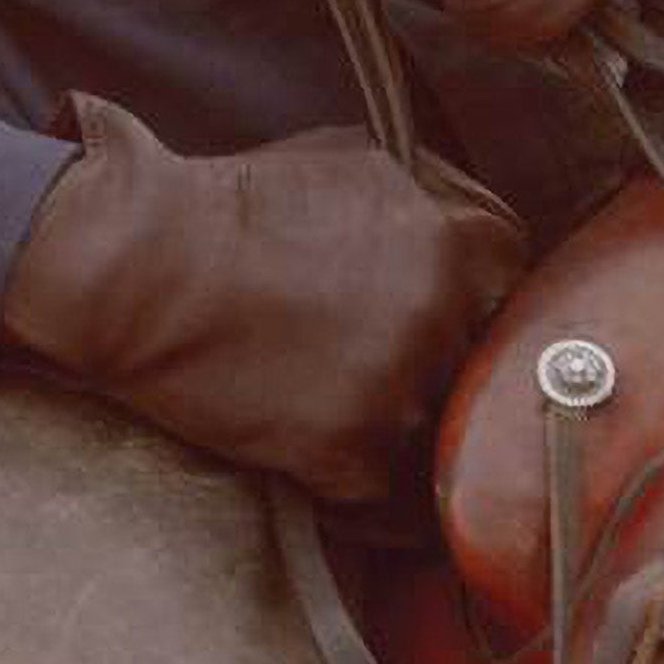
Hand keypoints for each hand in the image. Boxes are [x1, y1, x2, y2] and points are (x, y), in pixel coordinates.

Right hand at [1, 97, 527, 503]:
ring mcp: (406, 387)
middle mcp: (450, 311)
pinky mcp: (355, 454)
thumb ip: (438, 197)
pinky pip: (396, 506)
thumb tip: (476, 233)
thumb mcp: (358, 157)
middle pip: (487, 373)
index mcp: (467, 237)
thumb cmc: (237, 206)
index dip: (472, 310)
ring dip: (405, 438)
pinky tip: (325, 462)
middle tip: (384, 375)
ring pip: (446, 444)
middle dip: (442, 374)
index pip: (519, 295)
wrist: (144, 267)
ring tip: (345, 416)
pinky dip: (365, 493)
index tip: (435, 324)